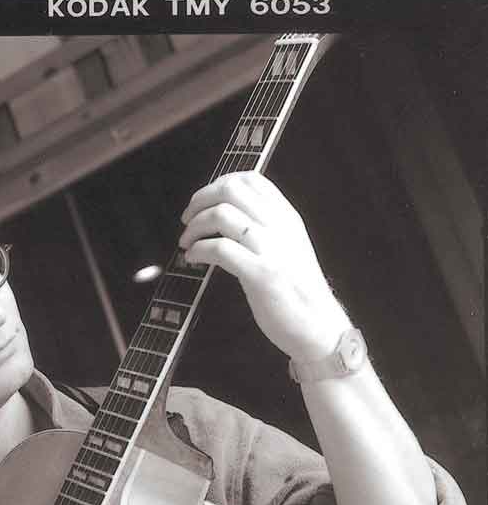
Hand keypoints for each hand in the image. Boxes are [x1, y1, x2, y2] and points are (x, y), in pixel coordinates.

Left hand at [178, 172, 350, 361]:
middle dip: (200, 201)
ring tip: (186, 242)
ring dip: (194, 227)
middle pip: (231, 190)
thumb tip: (228, 217)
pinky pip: (220, 249)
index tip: (202, 201)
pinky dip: (198, 250)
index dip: (218, 184)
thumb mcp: (287, 248)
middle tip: (187, 220)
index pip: (251, 179)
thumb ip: (265, 229)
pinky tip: (193, 259)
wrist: (318, 325)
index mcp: (286, 217)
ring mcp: (270, 248)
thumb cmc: (297, 291)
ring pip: (221, 215)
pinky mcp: (260, 273)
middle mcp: (279, 226)